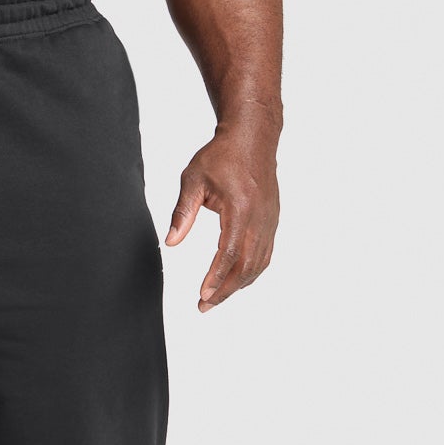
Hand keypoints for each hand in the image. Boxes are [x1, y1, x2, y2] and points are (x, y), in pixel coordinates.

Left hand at [164, 127, 279, 310]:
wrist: (252, 138)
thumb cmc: (221, 156)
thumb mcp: (193, 180)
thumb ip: (182, 213)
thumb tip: (171, 243)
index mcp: (240, 209)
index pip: (228, 253)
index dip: (215, 278)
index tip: (202, 295)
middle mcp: (260, 219)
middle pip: (246, 266)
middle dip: (225, 290)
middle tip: (204, 306)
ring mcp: (269, 221)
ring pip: (258, 264)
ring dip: (238, 285)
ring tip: (216, 298)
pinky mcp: (272, 220)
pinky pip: (265, 254)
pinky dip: (251, 272)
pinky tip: (236, 280)